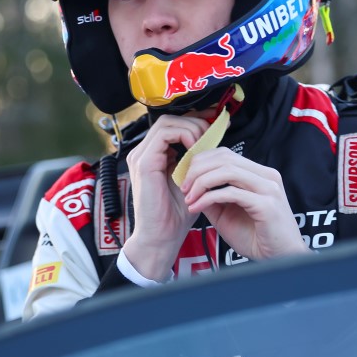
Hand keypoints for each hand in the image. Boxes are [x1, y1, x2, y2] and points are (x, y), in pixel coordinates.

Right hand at [120, 114, 208, 280]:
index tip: (215, 120)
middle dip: (195, 121)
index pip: (173, 125)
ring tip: (205, 144)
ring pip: (167, 122)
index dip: (195, 119)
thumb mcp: (191, 179)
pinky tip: (196, 150)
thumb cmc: (175, 214)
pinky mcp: (144, 163)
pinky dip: (184, 137)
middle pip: (169, 119)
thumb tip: (212, 141)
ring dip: (191, 129)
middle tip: (213, 132)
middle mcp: (144, 153)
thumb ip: (196, 160)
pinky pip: (165, 135)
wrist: (161, 237)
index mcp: (153, 156)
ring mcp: (141, 156)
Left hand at [179, 148, 310, 262]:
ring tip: (188, 197)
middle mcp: (267, 176)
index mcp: (260, 174)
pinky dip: (208, 198)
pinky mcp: (266, 205)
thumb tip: (190, 186)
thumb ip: (212, 197)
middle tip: (183, 187)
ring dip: (201, 182)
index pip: (226, 154)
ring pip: (227, 171)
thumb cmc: (256, 238)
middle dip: (197, 170)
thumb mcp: (227, 214)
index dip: (201, 162)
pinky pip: (231, 193)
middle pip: (225, 158)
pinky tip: (197, 207)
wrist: (281, 259)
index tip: (185, 178)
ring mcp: (269, 189)